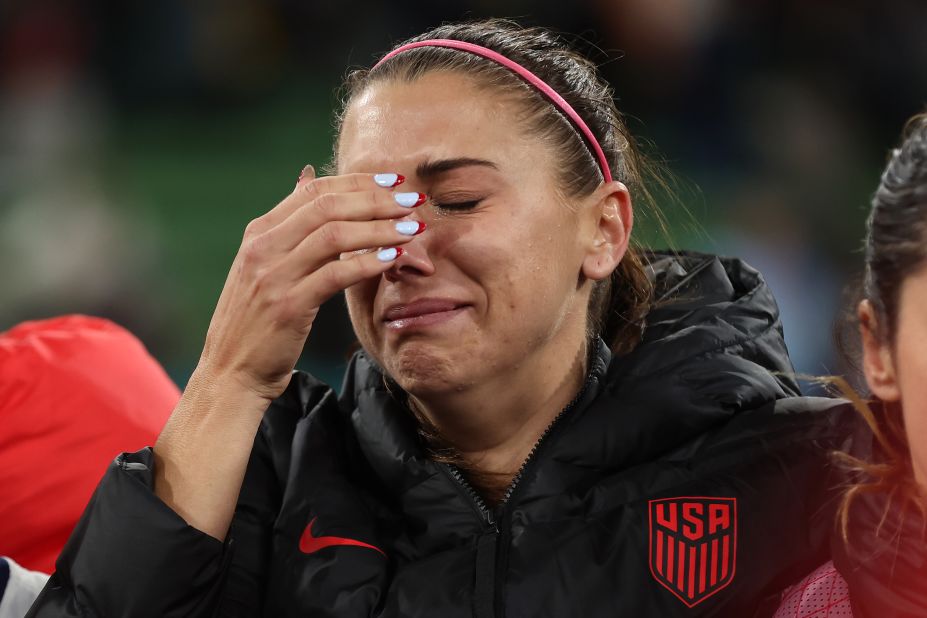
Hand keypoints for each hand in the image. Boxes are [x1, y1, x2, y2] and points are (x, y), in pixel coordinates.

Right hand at [196, 166, 424, 401]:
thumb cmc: (256, 321)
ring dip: (380, 228)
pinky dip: (369, 262)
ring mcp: (273, 276)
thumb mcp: (264, 264)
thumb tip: (307, 176)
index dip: (358, 182)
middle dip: (375, 199)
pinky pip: (335, 275)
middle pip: (328, 206)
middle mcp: (263, 248)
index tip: (393, 182)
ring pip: (335, 235)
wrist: (230, 372)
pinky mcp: (289, 306)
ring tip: (411, 228)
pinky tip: (393, 258)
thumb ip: (288, 224)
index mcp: (259, 233)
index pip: (314, 191)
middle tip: (411, 200)